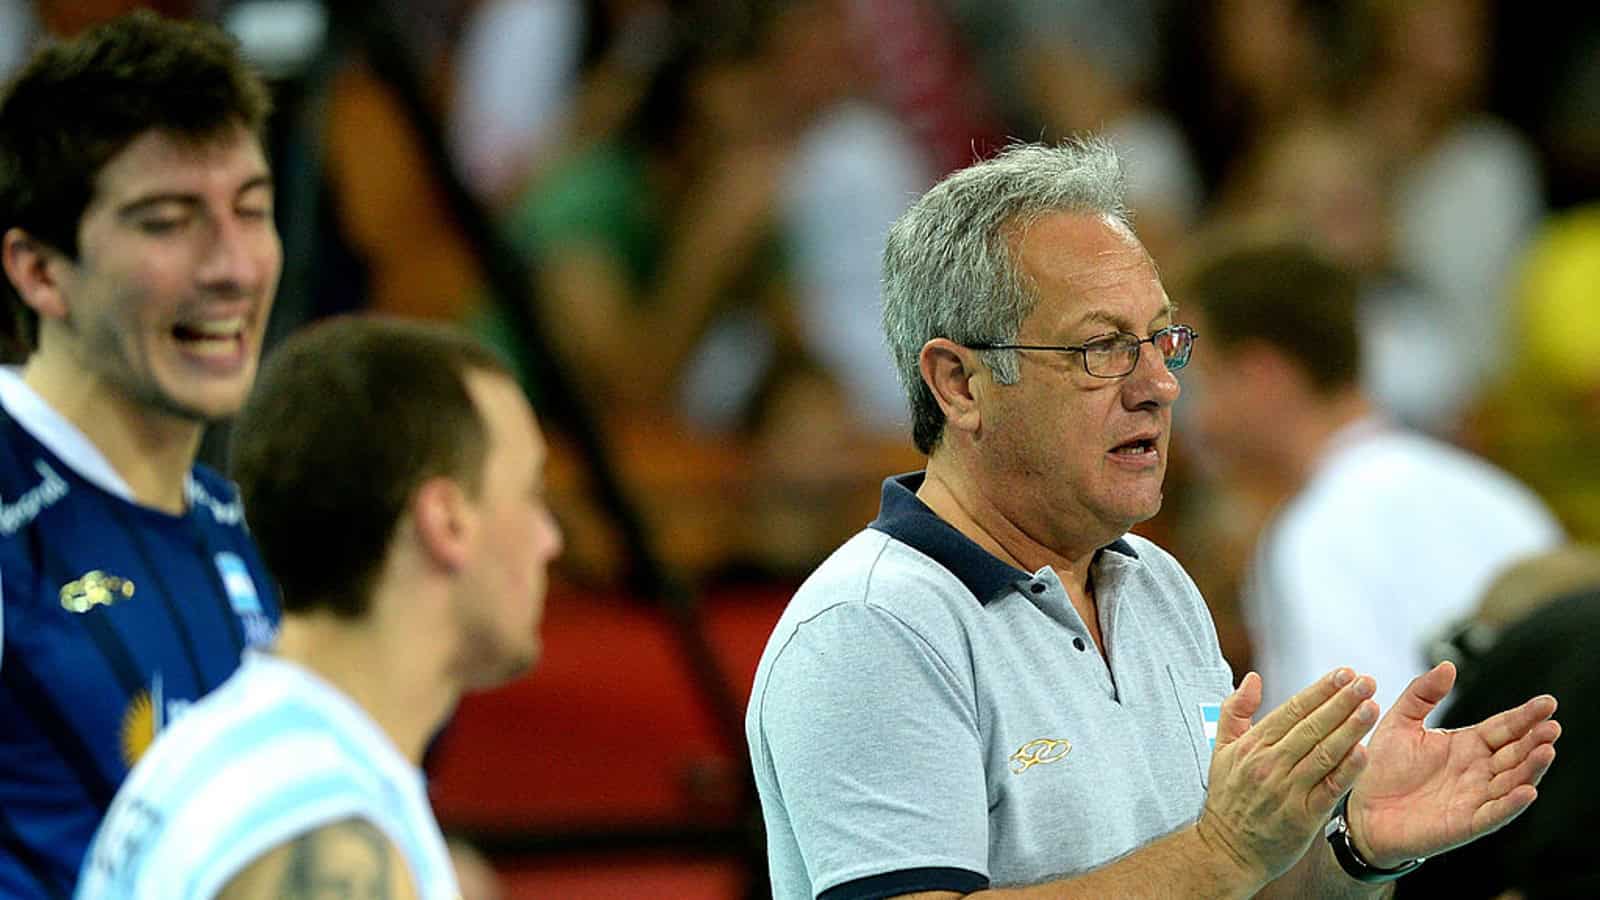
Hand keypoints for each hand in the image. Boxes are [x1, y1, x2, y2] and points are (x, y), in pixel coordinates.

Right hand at [1196, 668, 1379, 884]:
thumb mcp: (1220, 750)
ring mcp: (1287, 791)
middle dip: (1342, 701)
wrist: (1226, 852)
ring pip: (1324, 753)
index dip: (1321, 690)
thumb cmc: (1228, 800)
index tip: (1344, 673)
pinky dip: (1347, 770)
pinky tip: (1364, 752)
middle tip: (1367, 682)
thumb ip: (1234, 711)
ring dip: (1351, 729)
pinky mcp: (1302, 817)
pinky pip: (1329, 789)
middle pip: (1312, 726)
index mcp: (1252, 746)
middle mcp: (1269, 765)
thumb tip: (1253, 678)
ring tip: (1372, 708)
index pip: (1292, 709)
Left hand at [1347, 661, 1558, 867]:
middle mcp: (1478, 770)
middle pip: (1515, 753)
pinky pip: (1494, 814)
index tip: (1548, 702)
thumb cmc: (1383, 767)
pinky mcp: (1466, 823)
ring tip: (1546, 750)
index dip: (1525, 716)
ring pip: (1512, 782)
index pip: (1504, 728)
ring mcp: (1475, 798)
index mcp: (1467, 745)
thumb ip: (1422, 694)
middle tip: (1552, 726)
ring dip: (1531, 769)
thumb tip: (1448, 665)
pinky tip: (1527, 791)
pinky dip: (1511, 804)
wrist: (1363, 810)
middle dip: (1535, 740)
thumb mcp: (1400, 723)